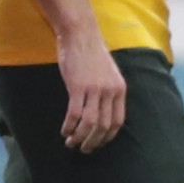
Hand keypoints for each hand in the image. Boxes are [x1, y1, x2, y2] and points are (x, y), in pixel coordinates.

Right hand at [55, 27, 127, 153]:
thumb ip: (109, 91)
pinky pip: (74, 114)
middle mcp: (110, 91)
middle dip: (93, 142)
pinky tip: (64, 130)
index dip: (107, 136)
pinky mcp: (77, 87)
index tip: (98, 143)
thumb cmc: (91, 53)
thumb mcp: (108, 73)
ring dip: (80, 137)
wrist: (80, 34)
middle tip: (83, 149)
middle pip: (103, 126)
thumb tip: (103, 112)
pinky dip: (69, 126)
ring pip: (89, 124)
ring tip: (71, 143)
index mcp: (119, 89)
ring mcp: (94, 89)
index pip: (117, 122)